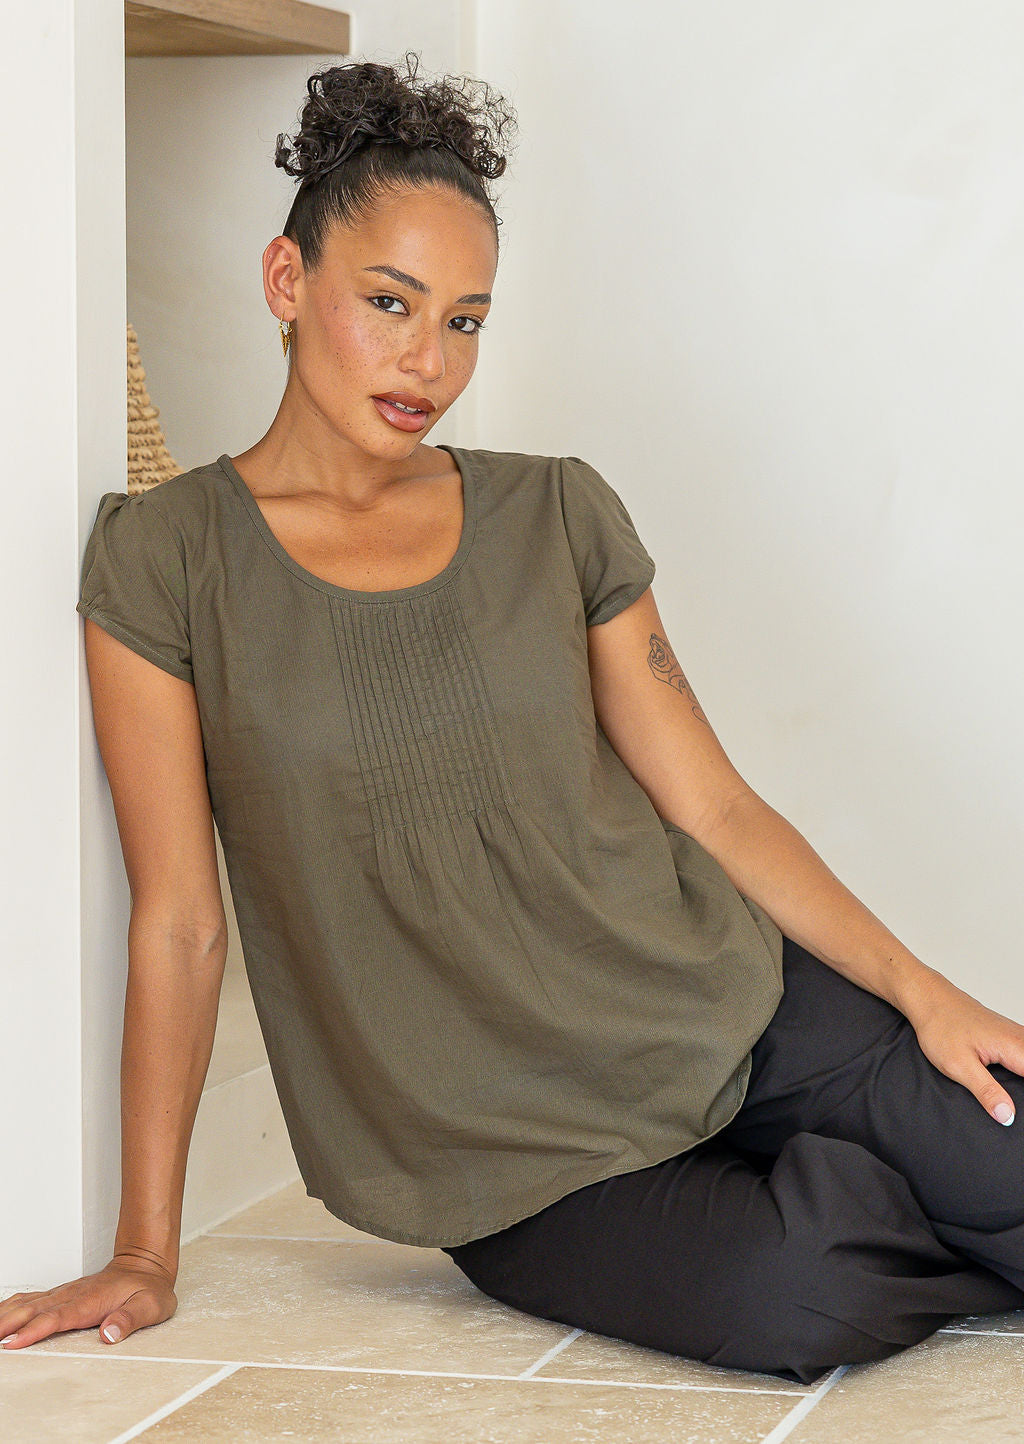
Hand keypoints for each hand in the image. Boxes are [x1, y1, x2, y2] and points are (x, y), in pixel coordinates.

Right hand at [0, 1256, 176, 1349]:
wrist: (146, 1264)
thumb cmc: (148, 1287)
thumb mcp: (150, 1306)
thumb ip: (130, 1319)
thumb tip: (110, 1334)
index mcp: (90, 1301)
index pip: (57, 1317)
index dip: (34, 1330)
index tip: (13, 1343)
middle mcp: (72, 1295)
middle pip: (33, 1310)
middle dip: (8, 1325)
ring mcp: (65, 1293)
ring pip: (28, 1303)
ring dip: (6, 1315)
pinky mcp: (62, 1294)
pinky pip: (31, 1299)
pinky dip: (12, 1307)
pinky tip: (1, 1314)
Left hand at [900, 969, 1022, 1126]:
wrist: (928, 999)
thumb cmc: (940, 1026)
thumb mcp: (959, 1066)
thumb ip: (986, 1092)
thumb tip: (1008, 1116)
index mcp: (1013, 1047)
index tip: (1020, 1113)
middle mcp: (1019, 1038)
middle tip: (1014, 1111)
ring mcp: (1015, 1035)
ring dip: (1022, 1081)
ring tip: (1012, 1097)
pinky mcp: (1007, 1035)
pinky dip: (1021, 1067)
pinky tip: (1014, 1080)